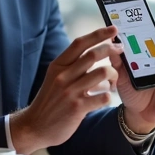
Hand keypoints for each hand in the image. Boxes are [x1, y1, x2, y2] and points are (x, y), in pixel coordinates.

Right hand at [9, 26, 119, 152]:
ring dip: (113, 75)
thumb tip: (94, 51)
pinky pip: (103, 96)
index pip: (79, 43)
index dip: (98, 34)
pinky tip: (105, 97)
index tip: (113, 29)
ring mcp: (70, 92)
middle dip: (111, 50)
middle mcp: (63, 76)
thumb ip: (71, 65)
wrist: (34, 126)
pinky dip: (109, 95)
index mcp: (58, 65)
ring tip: (113, 81)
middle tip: (120, 51)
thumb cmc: (50, 100)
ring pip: (102, 73)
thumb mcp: (55, 77)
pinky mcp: (77, 108)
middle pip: (93, 55)